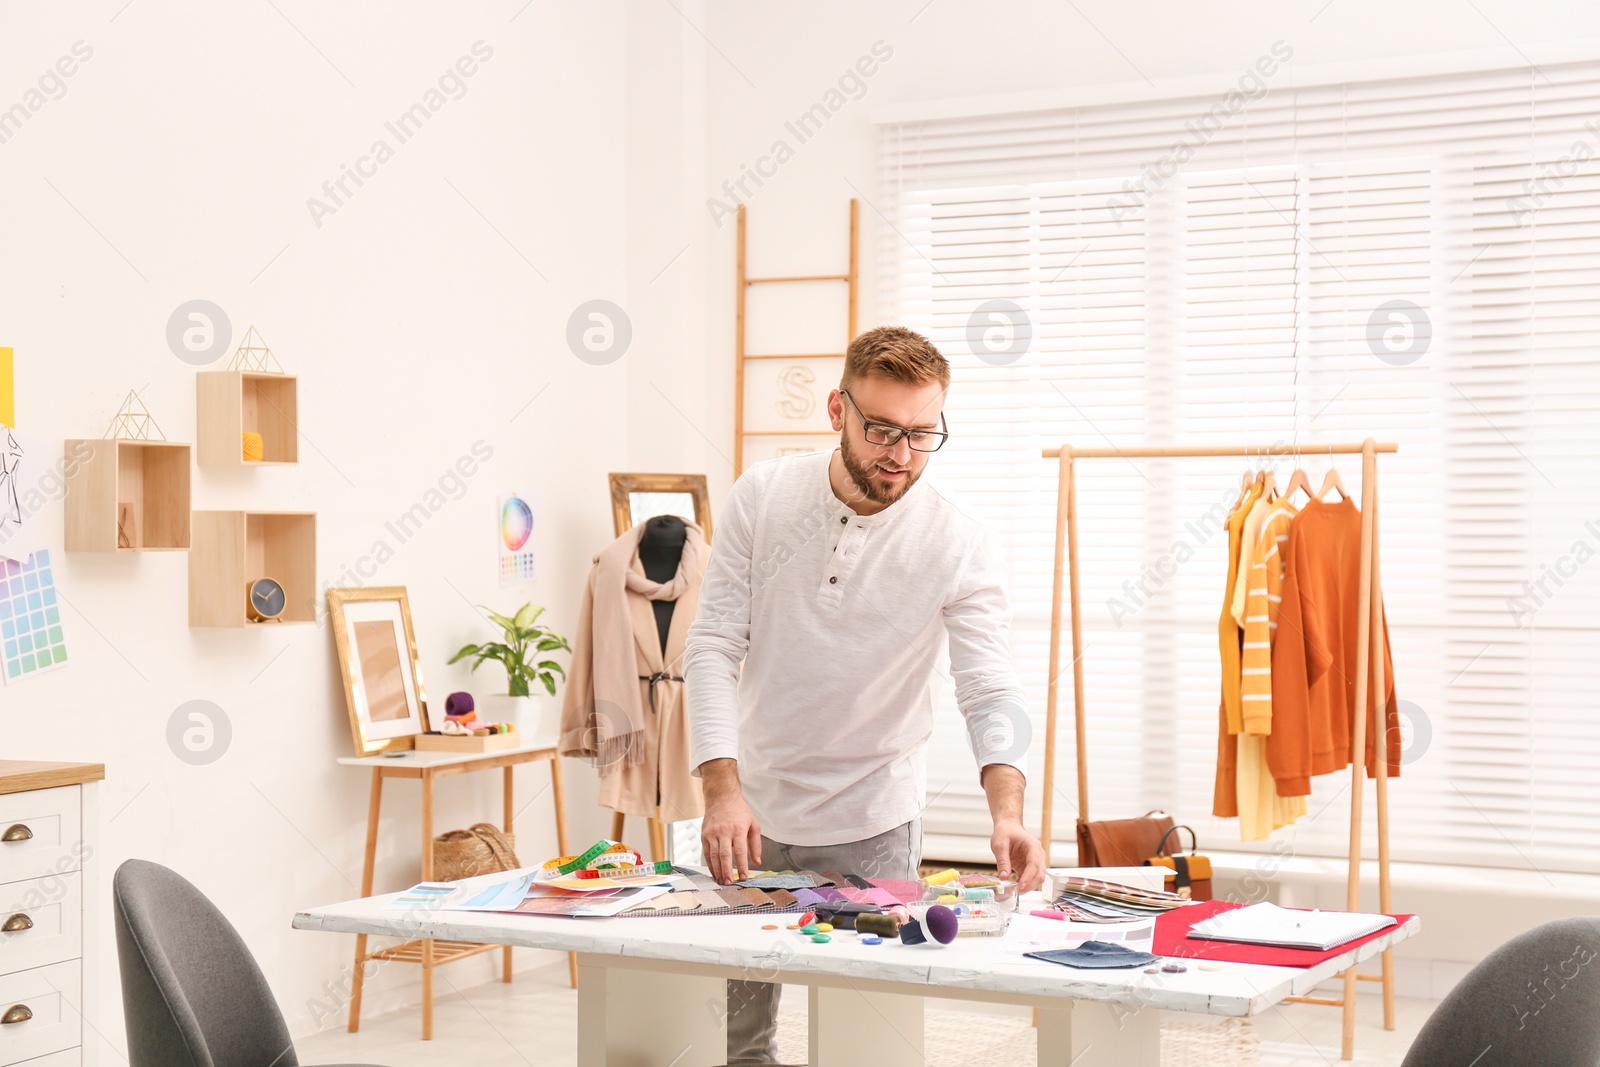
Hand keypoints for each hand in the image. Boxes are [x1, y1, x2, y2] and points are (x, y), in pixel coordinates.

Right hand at [699, 764, 760, 883]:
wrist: (721, 797)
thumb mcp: (753, 824)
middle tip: (730, 884)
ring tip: (722, 881)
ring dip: (717, 870)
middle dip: (727, 871)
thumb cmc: (739, 811)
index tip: (744, 877)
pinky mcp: (704, 835)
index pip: (740, 851)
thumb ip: (756, 844)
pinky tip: (714, 872)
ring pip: (713, 856)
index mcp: (738, 829)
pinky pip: (706, 853)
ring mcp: (712, 833)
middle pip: (725, 855)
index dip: (742, 866)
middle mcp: (724, 831)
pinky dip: (710, 864)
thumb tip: (757, 862)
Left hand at [991, 818, 1045, 892]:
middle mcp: (1037, 854)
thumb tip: (1004, 877)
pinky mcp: (1028, 866)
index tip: (1021, 885)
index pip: (1034, 863)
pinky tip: (1015, 887)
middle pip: (1040, 873)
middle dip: (1031, 884)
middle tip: (1018, 892)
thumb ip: (1002, 861)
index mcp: (1032, 846)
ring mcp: (1035, 861)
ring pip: (1037, 877)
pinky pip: (1029, 878)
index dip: (1029, 876)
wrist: (1008, 827)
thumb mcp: (999, 844)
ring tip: (1015, 890)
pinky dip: (1024, 884)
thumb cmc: (1005, 832)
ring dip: (1028, 885)